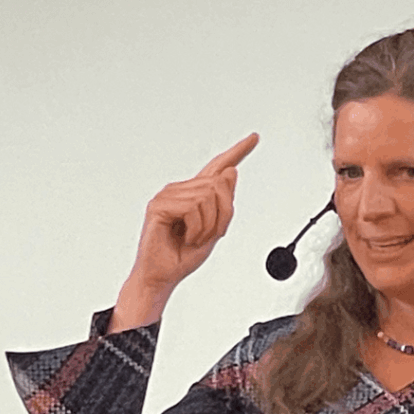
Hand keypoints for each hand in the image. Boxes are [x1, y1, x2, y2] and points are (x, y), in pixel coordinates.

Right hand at [127, 133, 259, 295]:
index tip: (254, 138)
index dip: (237, 152)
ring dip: (208, 225)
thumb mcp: (215, 231)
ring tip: (192, 238)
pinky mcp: (159, 205)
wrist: (163, 275)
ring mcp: (168, 195)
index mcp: (195, 194)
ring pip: (208, 196)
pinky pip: (193, 208)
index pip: (217, 168)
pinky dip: (197, 229)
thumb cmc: (184, 255)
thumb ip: (224, 205)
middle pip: (219, 185)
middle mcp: (181, 190)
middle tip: (208, 236)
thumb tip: (231, 172)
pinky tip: (184, 237)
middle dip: (223, 215)